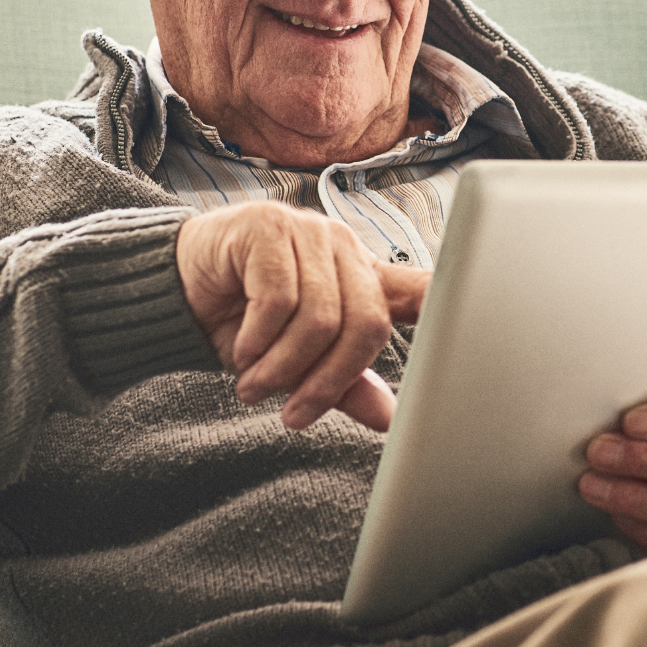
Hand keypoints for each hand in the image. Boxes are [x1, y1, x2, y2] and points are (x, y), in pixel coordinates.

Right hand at [176, 203, 430, 431]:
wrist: (176, 285)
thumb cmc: (244, 320)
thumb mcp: (296, 361)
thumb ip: (341, 382)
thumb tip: (389, 418)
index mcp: (362, 274)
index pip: (419, 287)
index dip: (452, 306)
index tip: (469, 337)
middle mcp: (343, 246)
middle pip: (365, 323)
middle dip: (327, 380)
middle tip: (291, 414)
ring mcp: (306, 231)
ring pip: (320, 316)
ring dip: (283, 367)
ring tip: (254, 385)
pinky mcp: (266, 228)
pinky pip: (278, 299)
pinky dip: (258, 340)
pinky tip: (241, 352)